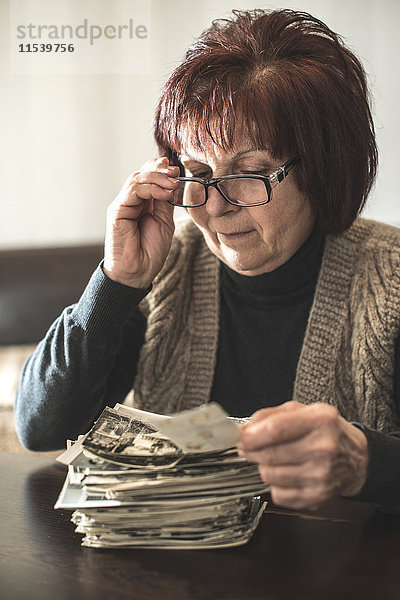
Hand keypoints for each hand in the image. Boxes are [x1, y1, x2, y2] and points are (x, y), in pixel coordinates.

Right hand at [103, 157, 179, 288]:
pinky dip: (150, 189)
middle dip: (160, 171)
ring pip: (136, 179)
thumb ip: (165, 202)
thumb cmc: (150, 251)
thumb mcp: (164, 221)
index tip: (176, 169)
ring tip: (173, 184)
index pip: (147, 178)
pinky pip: (132, 191)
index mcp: (142, 203)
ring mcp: (123, 205)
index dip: (160, 169)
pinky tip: (164, 193)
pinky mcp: (117, 211)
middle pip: (142, 175)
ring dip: (157, 178)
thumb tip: (172, 181)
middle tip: (176, 173)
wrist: (138, 271)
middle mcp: (130, 202)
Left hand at [237, 401, 367, 510]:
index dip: (251, 435)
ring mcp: (322, 476)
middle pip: (269, 454)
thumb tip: (243, 429)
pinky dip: (276, 485)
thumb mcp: (302, 410)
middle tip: (250, 448)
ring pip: (270, 476)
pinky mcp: (318, 497)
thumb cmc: (326, 431)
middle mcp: (324, 448)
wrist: (356, 457)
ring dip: (264, 467)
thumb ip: (269, 416)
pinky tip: (287, 474)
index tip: (241, 437)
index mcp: (321, 421)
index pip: (276, 429)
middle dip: (251, 451)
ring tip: (275, 459)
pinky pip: (278, 495)